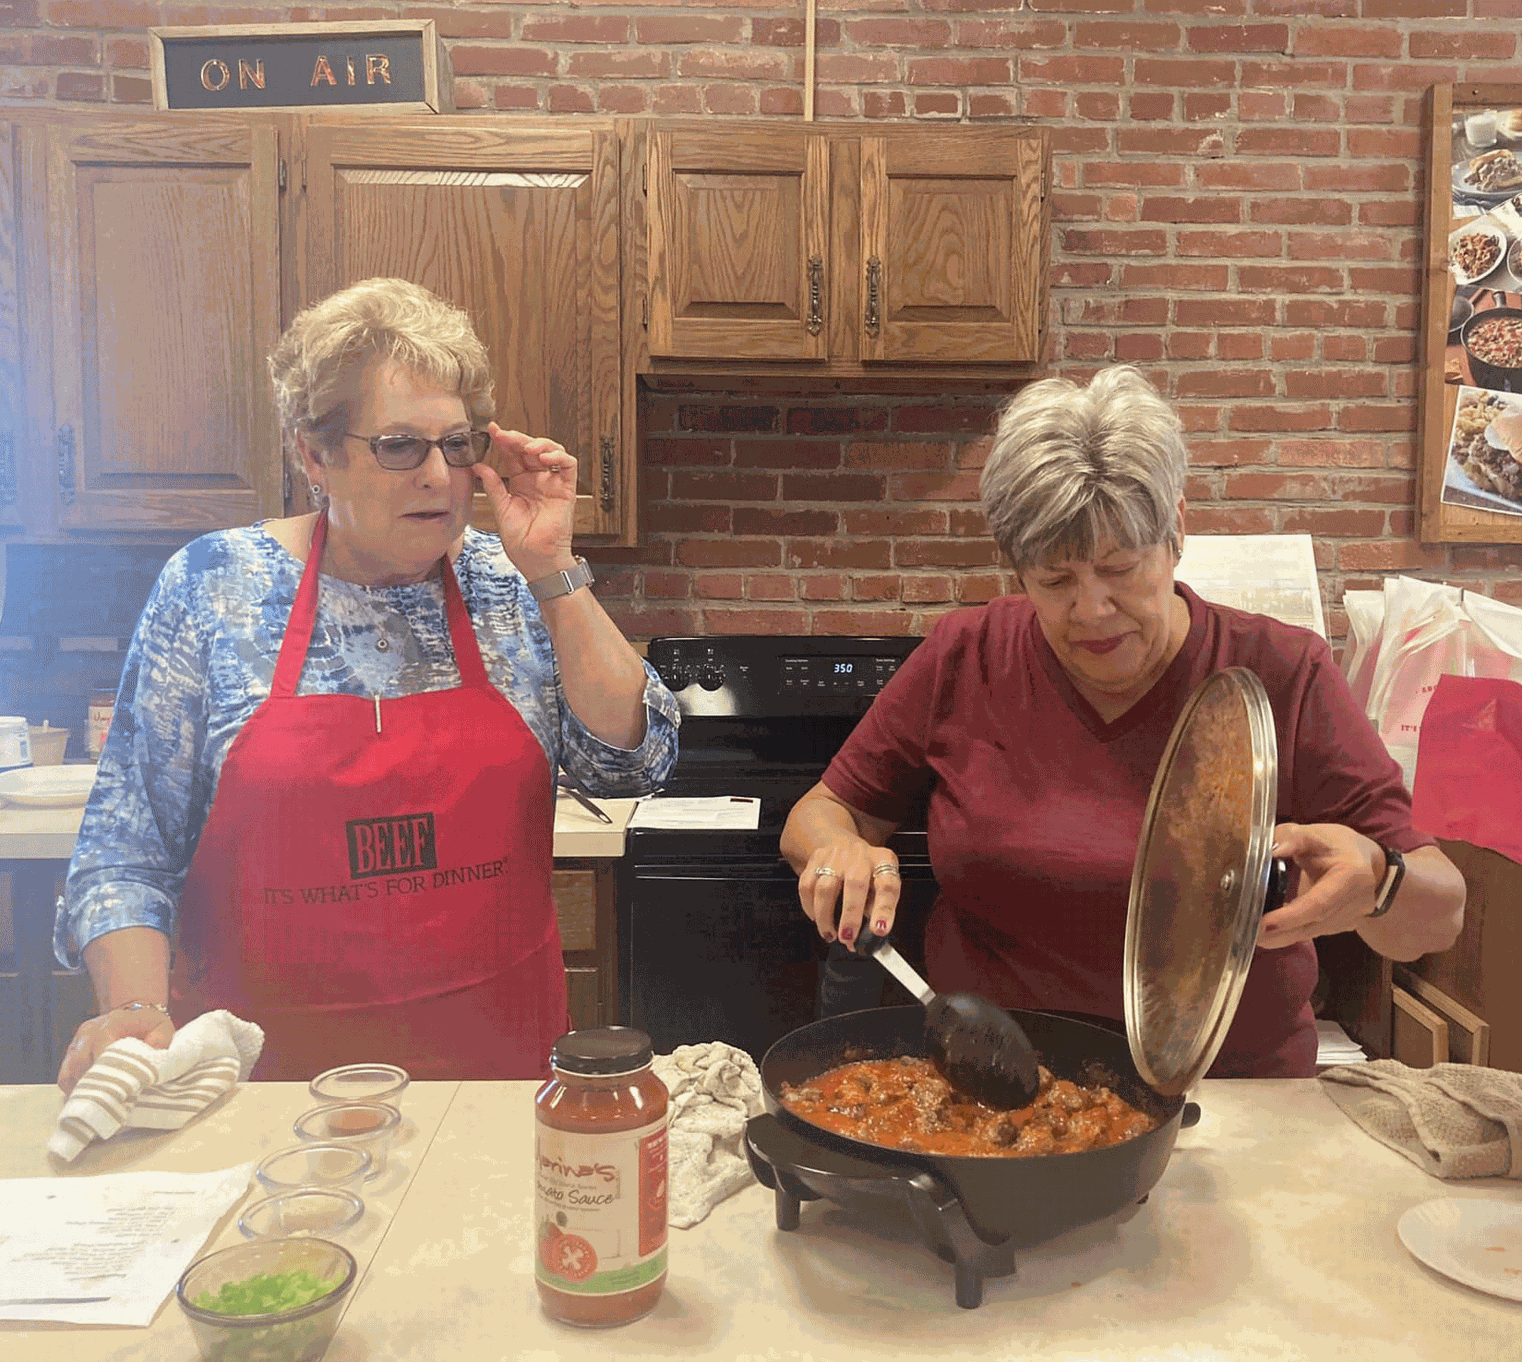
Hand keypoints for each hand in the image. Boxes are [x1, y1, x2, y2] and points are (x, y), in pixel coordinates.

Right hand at [57, 1006, 174, 1094]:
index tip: (114, 1085)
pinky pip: (64, 1075)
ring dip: (82, 1086)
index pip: (101, 1044)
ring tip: (98, 1100)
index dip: (105, 1066)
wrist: (132, 1016)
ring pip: (70, 1069)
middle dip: (93, 1082)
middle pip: (81, 1060)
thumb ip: (160, 1041)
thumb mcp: (162, 1027)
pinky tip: (88, 1096)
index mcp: (113, 1022)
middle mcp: (90, 1030)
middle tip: (107, 1099)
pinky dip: (73, 1087)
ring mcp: (77, 1041)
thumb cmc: (149, 1025)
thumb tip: (151, 1059)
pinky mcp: (71, 1053)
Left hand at [471, 425, 577, 579]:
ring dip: (540, 443)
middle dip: (518, 438)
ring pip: (552, 451)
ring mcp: (553, 483)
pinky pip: (568, 465)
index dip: (504, 441)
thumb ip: (493, 486)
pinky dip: (559, 456)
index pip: (513, 455)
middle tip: (505, 434)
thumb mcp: (501, 509)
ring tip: (526, 447)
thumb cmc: (521, 542)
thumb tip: (477, 466)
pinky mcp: (567, 490)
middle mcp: (537, 480)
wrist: (536, 560)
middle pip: (531, 449)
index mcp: (520, 483)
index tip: (492, 430)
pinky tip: (544, 457)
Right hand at [797, 840, 901, 951]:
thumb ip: (876, 911)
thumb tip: (865, 940)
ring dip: (825, 916)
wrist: (846, 847)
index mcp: (883, 861)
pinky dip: (809, 906)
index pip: (887, 884)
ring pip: (825, 887)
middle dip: (850, 915)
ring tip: (829, 934)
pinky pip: (806, 886)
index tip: (879, 930)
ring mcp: (836, 855)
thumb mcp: (881, 886)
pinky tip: (815, 917)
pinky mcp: (815, 859)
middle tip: (847, 937)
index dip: (884, 909)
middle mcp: (860, 855)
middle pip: (855, 883)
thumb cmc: (867, 874)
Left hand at [1257, 822, 1384, 949]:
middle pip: (1314, 923)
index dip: (1291, 915)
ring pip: (1311, 933)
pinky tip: (1266, 933)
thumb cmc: (1340, 845)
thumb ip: (1293, 838)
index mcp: (1352, 877)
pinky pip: (1311, 932)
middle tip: (1250, 931)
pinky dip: (1288, 934)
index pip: (1319, 902)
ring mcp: (1349, 919)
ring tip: (1252, 933)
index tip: (1265, 923)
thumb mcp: (1317, 833)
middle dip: (1280, 931)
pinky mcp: (1339, 926)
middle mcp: (1356, 904)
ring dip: (1280, 937)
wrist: (1369, 864)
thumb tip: (1271, 849)